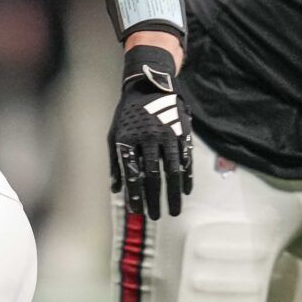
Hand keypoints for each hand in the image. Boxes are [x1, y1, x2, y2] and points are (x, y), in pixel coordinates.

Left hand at [109, 43, 192, 218]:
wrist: (150, 85)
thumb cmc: (128, 115)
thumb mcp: (114, 134)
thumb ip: (115, 162)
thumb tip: (116, 189)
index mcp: (128, 140)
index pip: (132, 174)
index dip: (135, 195)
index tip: (138, 211)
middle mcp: (148, 138)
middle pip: (153, 176)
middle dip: (154, 199)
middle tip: (155, 216)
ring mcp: (167, 134)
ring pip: (172, 171)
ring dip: (173, 194)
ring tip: (174, 211)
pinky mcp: (182, 132)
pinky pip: (186, 159)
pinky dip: (186, 177)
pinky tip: (185, 191)